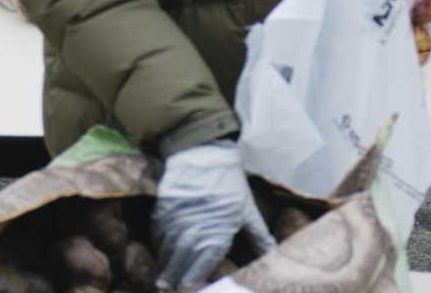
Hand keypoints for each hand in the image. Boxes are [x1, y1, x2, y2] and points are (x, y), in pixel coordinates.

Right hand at [154, 141, 275, 289]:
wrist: (202, 151)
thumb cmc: (229, 182)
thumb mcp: (247, 209)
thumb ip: (258, 236)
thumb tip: (273, 253)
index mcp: (215, 237)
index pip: (199, 270)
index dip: (194, 283)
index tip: (192, 290)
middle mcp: (191, 234)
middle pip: (180, 266)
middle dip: (176, 280)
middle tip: (171, 290)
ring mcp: (174, 223)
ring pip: (166, 253)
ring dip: (165, 268)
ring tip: (163, 281)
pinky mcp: (162, 210)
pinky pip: (157, 235)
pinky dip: (158, 247)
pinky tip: (161, 254)